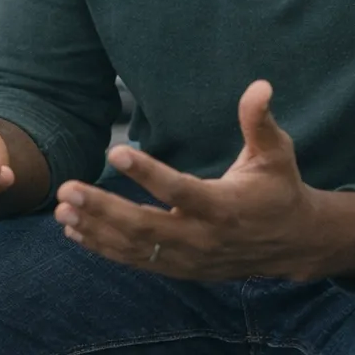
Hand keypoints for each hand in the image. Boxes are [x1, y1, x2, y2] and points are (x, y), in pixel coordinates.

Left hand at [53, 81, 354, 281]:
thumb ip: (260, 122)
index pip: (180, 191)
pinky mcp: (180, 269)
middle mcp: (203, 237)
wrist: (293, 244)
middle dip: (103, 209)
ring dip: (95, 229)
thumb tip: (260, 85)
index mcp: (225, 207)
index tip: (115, 152)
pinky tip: (74, 231)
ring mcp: (190, 258)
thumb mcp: (276, 153)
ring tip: (62, 209)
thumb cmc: (279, 189)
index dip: (148, 174)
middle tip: (67, 189)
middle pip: (146, 227)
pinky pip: (137, 261)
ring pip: (136, 248)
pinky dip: (104, 248)